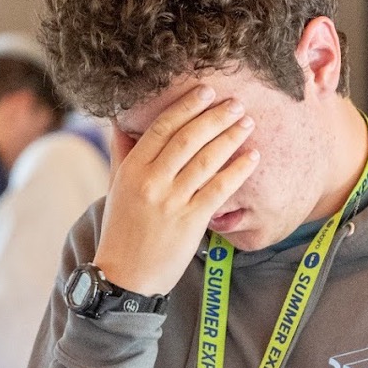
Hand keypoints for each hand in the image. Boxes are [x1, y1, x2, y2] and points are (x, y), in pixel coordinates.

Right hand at [93, 87, 258, 295]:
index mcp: (132, 170)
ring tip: (248, 122)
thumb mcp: (115, 188)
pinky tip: (252, 157)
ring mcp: (172, 201)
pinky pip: (219, 189)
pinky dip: (237, 170)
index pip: (161, 128)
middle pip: (187, 139)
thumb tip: (123, 121)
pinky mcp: (191, 221)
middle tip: (235, 102)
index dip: (186, 107)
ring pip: (206, 160)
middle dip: (214, 117)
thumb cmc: (122, 230)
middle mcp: (151, 182)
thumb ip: (122, 153)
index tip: (206, 91)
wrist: (125, 276)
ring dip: (230, 138)